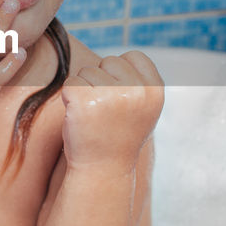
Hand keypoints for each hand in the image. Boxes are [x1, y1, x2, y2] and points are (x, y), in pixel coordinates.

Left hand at [60, 51, 163, 170]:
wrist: (102, 169)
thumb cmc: (119, 135)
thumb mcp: (142, 107)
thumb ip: (139, 82)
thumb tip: (119, 58)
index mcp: (155, 89)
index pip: (133, 56)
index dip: (121, 74)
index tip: (120, 100)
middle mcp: (137, 90)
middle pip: (108, 61)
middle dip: (102, 81)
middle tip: (105, 111)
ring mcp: (111, 94)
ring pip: (88, 71)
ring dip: (85, 90)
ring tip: (94, 116)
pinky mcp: (84, 100)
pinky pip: (71, 82)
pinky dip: (69, 97)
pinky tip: (80, 117)